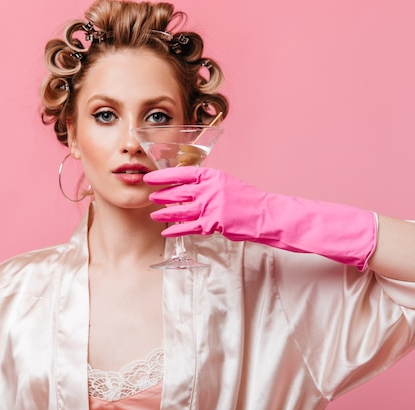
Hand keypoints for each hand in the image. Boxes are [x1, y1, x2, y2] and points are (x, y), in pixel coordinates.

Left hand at [144, 167, 376, 268]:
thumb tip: (188, 186)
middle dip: (161, 194)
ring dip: (165, 213)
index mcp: (213, 176)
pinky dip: (176, 229)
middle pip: (178, 191)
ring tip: (153, 214)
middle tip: (147, 195)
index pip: (182, 173)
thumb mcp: (227, 184)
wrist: (267, 215)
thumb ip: (208, 184)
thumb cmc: (247, 200)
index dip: (163, 175)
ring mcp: (212, 206)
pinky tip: (166, 231)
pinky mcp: (215, 223)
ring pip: (181, 210)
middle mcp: (210, 189)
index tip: (150, 176)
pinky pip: (190, 227)